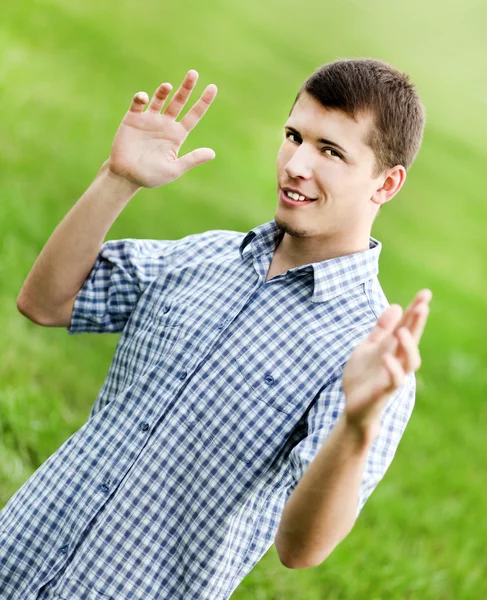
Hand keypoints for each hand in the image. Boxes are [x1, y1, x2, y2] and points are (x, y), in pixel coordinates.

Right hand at [107, 70, 216, 187]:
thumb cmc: (151, 176)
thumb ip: (192, 159)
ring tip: (168, 86)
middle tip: (193, 73)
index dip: (203, 102)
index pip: (193, 115)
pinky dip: (141, 97)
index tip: (213, 87)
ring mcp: (149, 120)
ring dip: (164, 90)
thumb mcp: (174, 169)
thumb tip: (212, 153)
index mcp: (177, 135)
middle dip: (186, 87)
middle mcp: (165, 124)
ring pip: (159, 99)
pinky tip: (144, 98)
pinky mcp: (133, 119)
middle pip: (179, 101)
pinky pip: (138, 103)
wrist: (126, 177)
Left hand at [342, 289, 431, 437]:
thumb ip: (381, 329)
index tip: (425, 293)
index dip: (415, 310)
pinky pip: (395, 381)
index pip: (407, 326)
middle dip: (417, 323)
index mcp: (392, 348)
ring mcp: (393, 376)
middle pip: (412, 340)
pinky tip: (387, 358)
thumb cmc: (362, 376)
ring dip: (408, 346)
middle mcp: (397, 360)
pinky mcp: (384, 391)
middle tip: (423, 305)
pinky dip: (393, 369)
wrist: (354, 406)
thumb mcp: (368, 347)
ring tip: (403, 330)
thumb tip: (396, 305)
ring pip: (410, 361)